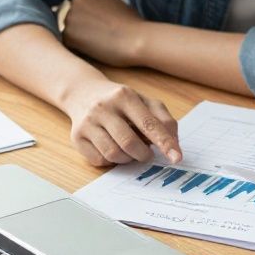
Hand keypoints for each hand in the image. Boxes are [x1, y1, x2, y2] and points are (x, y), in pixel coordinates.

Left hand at [62, 0, 147, 67]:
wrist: (137, 40)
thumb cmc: (133, 24)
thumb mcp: (115, 4)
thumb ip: (98, 4)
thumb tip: (91, 13)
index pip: (78, 3)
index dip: (87, 15)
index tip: (100, 23)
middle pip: (69, 14)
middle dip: (79, 24)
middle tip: (99, 34)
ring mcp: (70, 15)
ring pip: (68, 29)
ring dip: (78, 37)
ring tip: (99, 42)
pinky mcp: (68, 34)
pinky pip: (67, 43)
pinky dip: (78, 48)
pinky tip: (94, 49)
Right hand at [62, 77, 181, 166]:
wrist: (83, 93)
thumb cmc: (121, 102)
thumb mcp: (145, 102)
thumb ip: (163, 120)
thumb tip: (174, 144)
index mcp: (125, 96)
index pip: (149, 123)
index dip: (165, 142)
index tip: (177, 158)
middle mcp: (103, 108)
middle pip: (129, 143)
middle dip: (144, 154)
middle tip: (148, 154)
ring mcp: (87, 123)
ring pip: (113, 154)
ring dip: (128, 159)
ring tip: (131, 150)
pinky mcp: (77, 137)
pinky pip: (99, 160)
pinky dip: (112, 161)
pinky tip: (114, 149)